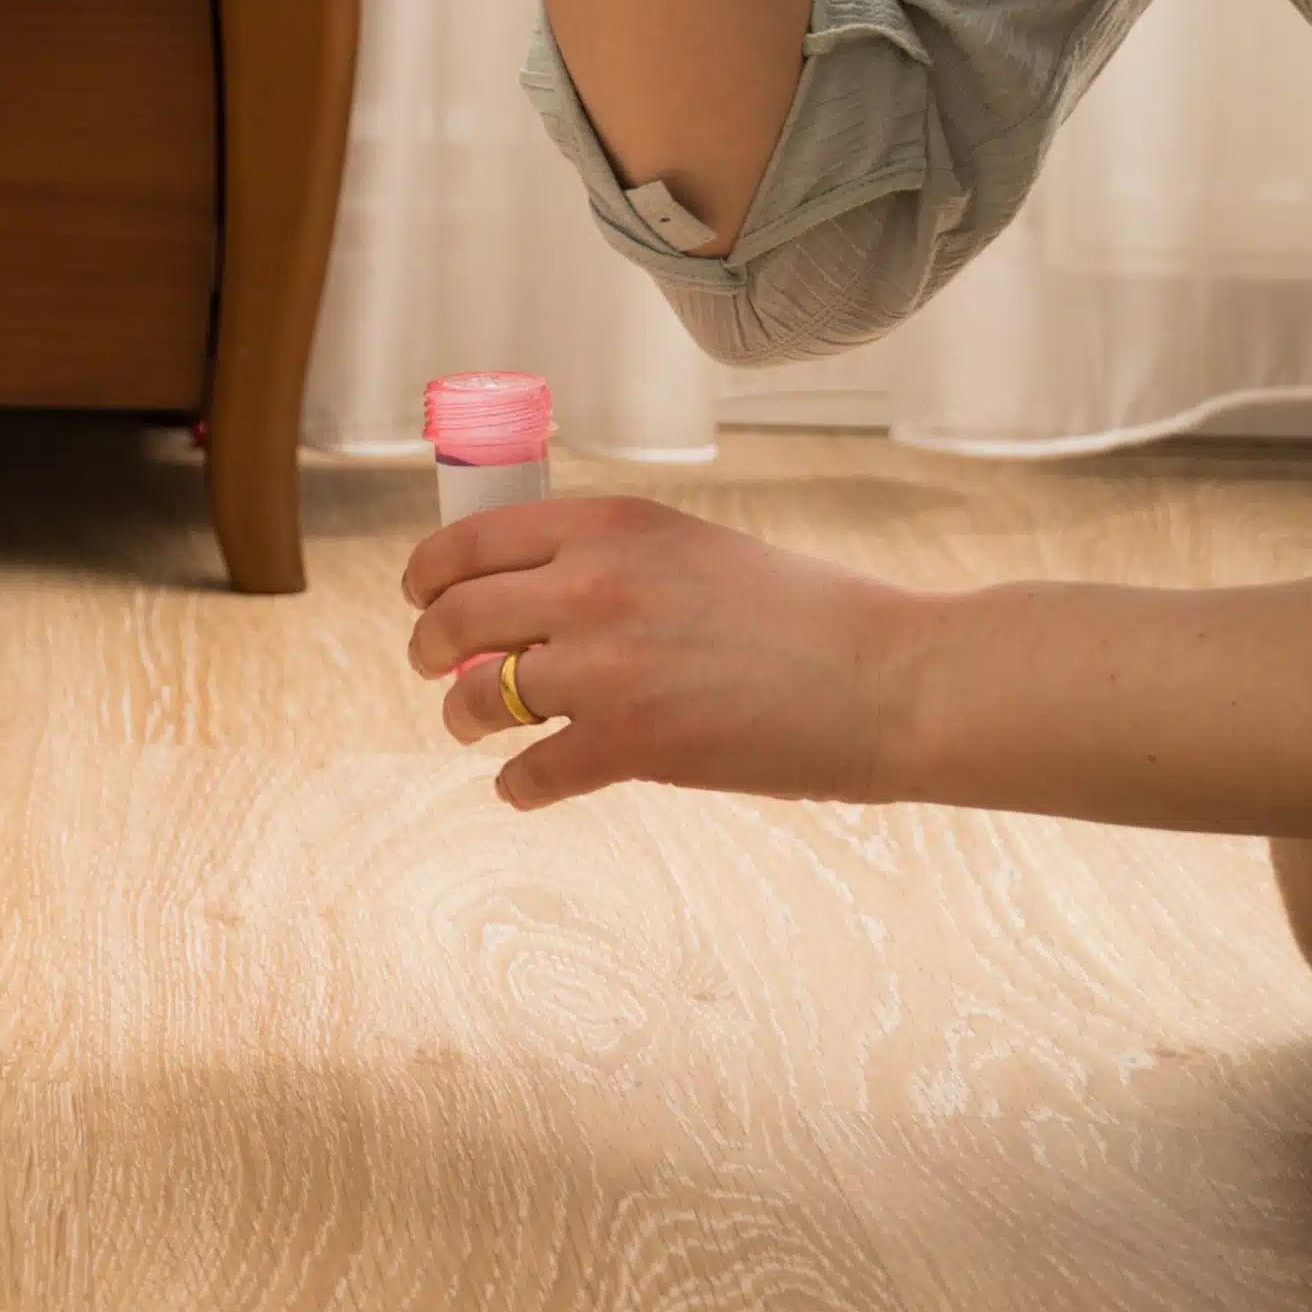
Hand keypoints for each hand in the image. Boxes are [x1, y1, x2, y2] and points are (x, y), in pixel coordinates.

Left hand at [405, 496, 939, 812]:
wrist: (891, 678)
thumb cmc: (811, 615)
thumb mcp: (693, 550)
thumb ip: (613, 563)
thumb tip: (536, 598)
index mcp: (608, 526)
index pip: (472, 539)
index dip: (429, 573)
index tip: (420, 595)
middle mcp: (591, 585)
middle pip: (457, 617)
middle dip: (428, 647)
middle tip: (430, 666)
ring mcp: (605, 667)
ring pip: (478, 695)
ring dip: (463, 716)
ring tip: (471, 726)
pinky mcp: (631, 745)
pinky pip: (532, 772)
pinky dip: (518, 785)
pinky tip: (523, 786)